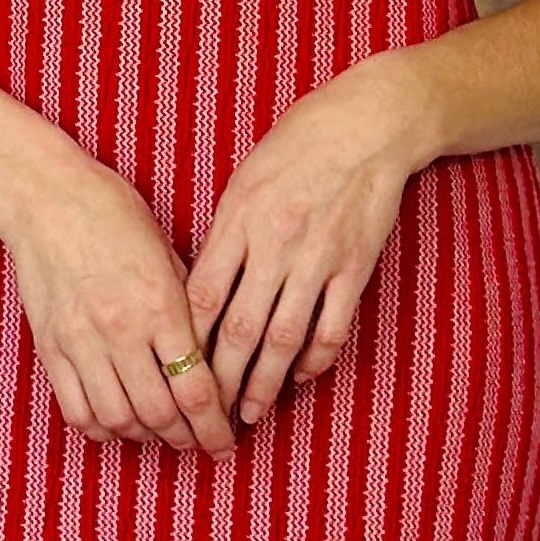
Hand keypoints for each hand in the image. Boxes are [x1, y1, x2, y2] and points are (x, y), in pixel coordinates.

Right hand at [0, 150, 238, 457]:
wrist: (47, 199)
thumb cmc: (113, 214)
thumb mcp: (167, 253)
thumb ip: (187, 308)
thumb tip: (208, 356)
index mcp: (159, 305)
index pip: (195, 389)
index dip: (216, 426)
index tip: (226, 440)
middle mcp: (120, 331)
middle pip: (159, 414)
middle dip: (186, 439)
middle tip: (200, 442)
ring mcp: (81, 343)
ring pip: (118, 420)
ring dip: (146, 437)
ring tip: (162, 432)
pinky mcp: (50, 348)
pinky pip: (77, 411)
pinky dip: (102, 429)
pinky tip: (118, 423)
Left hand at [184, 58, 420, 428]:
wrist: (366, 127)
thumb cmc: (296, 146)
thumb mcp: (243, 181)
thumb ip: (223, 235)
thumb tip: (199, 290)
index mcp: (239, 220)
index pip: (201, 296)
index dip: (185, 342)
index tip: (173, 372)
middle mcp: (275, 244)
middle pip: (239, 327)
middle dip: (219, 379)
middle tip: (206, 413)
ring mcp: (317, 259)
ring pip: (285, 338)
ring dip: (265, 382)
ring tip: (249, 412)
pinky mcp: (355, 268)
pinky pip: (332, 327)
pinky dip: (316, 359)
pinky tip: (302, 377)